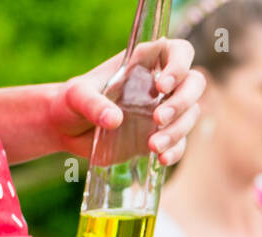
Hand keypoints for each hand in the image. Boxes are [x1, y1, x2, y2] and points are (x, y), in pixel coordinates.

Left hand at [47, 38, 205, 161]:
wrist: (67, 130)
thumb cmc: (70, 102)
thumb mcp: (75, 96)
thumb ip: (92, 103)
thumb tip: (114, 119)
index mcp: (143, 62)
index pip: (179, 52)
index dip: (179, 66)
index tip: (161, 87)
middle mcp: (159, 84)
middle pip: (194, 84)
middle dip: (182, 102)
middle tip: (158, 118)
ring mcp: (164, 111)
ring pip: (190, 115)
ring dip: (177, 131)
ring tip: (152, 146)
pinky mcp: (162, 136)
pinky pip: (180, 143)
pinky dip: (175, 151)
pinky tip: (160, 159)